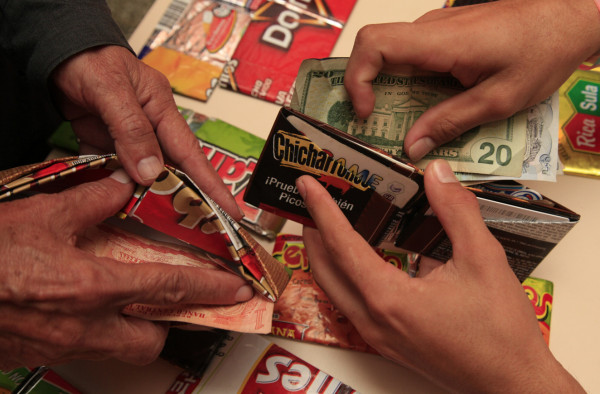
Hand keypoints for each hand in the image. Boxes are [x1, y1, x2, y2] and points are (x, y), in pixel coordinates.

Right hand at [0, 170, 251, 369]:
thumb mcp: (41, 213)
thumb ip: (91, 200)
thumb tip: (122, 185)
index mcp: (93, 286)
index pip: (170, 287)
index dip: (210, 288)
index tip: (237, 290)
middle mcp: (84, 325)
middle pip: (150, 339)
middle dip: (166, 321)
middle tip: (166, 298)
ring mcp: (60, 346)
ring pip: (118, 350)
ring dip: (131, 329)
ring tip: (125, 301)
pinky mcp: (36, 354)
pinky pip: (82, 349)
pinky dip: (94, 331)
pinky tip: (78, 307)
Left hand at [51, 45, 241, 219]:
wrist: (56, 51)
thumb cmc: (88, 59)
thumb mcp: (112, 90)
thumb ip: (131, 130)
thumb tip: (151, 173)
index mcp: (160, 108)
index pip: (191, 154)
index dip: (211, 185)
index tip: (230, 210)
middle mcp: (149, 124)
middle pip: (172, 168)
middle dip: (188, 197)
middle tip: (204, 226)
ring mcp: (126, 136)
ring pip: (142, 173)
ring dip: (146, 196)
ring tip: (160, 221)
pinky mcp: (104, 142)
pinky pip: (111, 170)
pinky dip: (111, 185)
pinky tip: (113, 201)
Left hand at [296, 160, 582, 391]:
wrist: (513, 383)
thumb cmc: (501, 331)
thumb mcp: (483, 259)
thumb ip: (456, 211)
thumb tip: (436, 174)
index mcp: (388, 298)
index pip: (341, 245)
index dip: (322, 210)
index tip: (307, 185)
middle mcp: (373, 320)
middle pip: (324, 270)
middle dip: (312, 232)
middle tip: (311, 201)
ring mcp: (377, 336)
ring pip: (335, 289)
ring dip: (325, 255)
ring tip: (327, 224)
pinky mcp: (388, 343)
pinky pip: (351, 303)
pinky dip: (345, 275)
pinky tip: (362, 258)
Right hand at [344, 0, 599, 160]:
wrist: (568, 17)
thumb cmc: (541, 51)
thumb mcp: (499, 100)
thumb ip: (452, 123)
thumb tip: (412, 147)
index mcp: (441, 41)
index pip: (374, 45)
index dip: (358, 79)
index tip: (366, 112)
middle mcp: (430, 29)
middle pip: (374, 49)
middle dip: (364, 89)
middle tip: (371, 126)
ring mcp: (436, 29)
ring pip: (391, 55)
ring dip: (385, 90)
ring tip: (395, 126)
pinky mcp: (444, 35)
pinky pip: (411, 58)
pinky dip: (405, 84)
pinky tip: (421, 109)